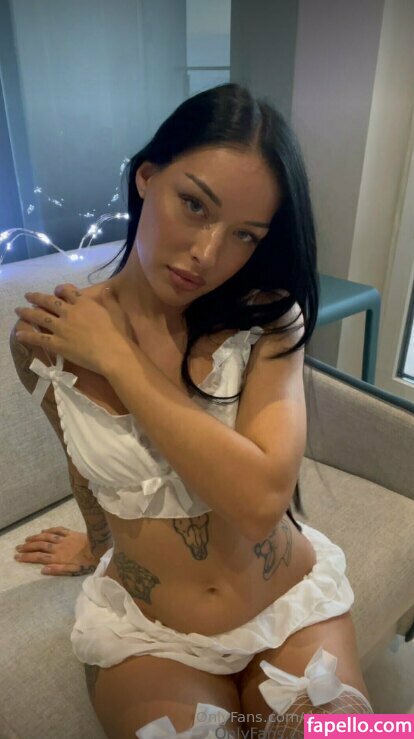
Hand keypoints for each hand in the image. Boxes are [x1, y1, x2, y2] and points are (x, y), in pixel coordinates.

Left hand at [14, 283, 134, 375]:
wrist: (113, 354)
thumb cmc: (118, 334)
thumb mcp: (116, 311)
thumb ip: (110, 299)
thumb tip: (108, 288)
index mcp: (84, 303)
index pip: (67, 291)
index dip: (59, 290)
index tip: (56, 291)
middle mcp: (70, 312)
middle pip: (49, 301)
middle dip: (37, 297)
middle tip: (28, 296)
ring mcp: (62, 327)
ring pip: (40, 316)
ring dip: (27, 312)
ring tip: (18, 310)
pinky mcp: (58, 344)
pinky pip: (39, 338)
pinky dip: (28, 336)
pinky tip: (19, 334)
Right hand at [14, 527, 102, 575]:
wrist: (100, 549)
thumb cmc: (87, 563)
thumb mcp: (73, 571)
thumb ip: (57, 570)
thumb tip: (42, 570)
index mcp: (58, 558)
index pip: (39, 557)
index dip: (27, 557)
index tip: (17, 557)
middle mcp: (59, 547)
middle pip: (39, 546)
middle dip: (27, 547)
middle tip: (18, 547)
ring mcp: (64, 539)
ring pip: (46, 537)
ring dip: (35, 537)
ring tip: (27, 539)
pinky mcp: (71, 533)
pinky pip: (57, 530)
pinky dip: (49, 530)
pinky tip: (43, 531)